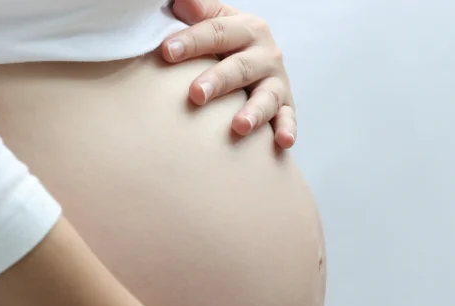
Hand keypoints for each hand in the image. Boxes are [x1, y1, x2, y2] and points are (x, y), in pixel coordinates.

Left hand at [163, 0, 297, 148]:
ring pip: (266, 96)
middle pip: (240, 67)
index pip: (218, 31)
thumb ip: (199, 11)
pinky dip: (287, 129)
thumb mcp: (216, 22)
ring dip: (254, 111)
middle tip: (195, 94)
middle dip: (219, 81)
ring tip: (239, 126)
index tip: (167, 52)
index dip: (193, 41)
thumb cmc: (225, 44)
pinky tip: (283, 142)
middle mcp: (266, 54)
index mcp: (247, 28)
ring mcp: (276, 82)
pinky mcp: (285, 106)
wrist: (257, 59)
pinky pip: (287, 118)